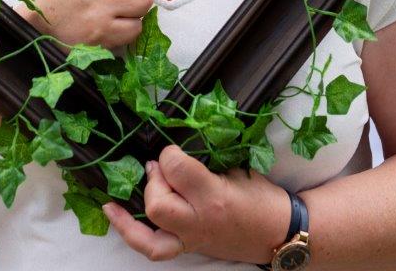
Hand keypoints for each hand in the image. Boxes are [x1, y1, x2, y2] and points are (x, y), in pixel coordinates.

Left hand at [102, 144, 289, 262]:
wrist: (280, 233)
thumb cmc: (262, 196)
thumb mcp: (236, 167)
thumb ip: (204, 158)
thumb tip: (175, 146)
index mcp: (214, 196)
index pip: (176, 168)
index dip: (168, 154)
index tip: (173, 149)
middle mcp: (199, 221)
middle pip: (157, 203)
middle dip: (153, 179)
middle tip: (160, 167)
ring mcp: (192, 240)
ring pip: (149, 236)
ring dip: (130, 213)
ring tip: (118, 196)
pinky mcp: (189, 249)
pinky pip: (154, 249)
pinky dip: (131, 233)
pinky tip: (115, 215)